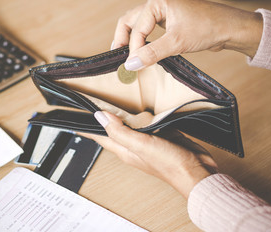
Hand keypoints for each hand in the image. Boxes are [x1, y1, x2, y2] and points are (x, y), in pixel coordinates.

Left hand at [83, 111, 217, 198]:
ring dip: (120, 113)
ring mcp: (146, 139)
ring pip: (128, 123)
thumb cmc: (169, 164)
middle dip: (101, 117)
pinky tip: (141, 105)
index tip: (74, 116)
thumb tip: (100, 116)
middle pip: (111, 128)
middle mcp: (132, 144)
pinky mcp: (159, 133)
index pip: (98, 136)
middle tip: (91, 102)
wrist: (196, 171)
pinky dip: (140, 113)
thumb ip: (120, 132)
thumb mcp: (140, 146)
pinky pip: (145, 122)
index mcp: (124, 149)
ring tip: (111, 99)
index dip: (86, 126)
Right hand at [113, 0, 262, 70]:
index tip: (132, 66)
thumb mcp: (177, 42)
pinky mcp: (168, 21)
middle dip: (123, 39)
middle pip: (130, 21)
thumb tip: (131, 64)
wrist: (229, 28)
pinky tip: (140, 52)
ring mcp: (163, 11)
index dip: (133, 48)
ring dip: (130, 40)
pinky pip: (148, 30)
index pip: (137, 27)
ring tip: (125, 55)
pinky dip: (141, 41)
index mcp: (158, 0)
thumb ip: (152, 53)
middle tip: (118, 57)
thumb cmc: (208, 28)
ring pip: (137, 25)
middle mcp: (158, 2)